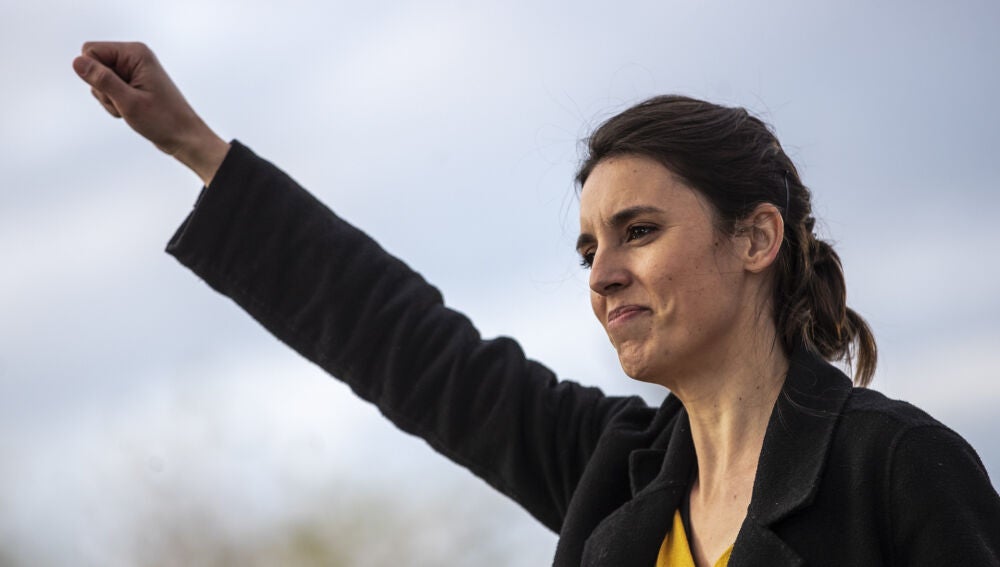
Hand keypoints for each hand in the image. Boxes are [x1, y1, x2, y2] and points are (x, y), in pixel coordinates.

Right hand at [73, 42, 229, 185]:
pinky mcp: (132, 83)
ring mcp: (133, 70)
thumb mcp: (128, 102)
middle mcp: (133, 57)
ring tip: (131, 109)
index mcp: (135, 52)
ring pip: (98, 81)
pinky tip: (132, 112)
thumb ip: (102, 80)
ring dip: (109, 100)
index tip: (114, 92)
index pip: (90, 50)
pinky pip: (108, 90)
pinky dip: (114, 104)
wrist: (184, 138)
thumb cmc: (163, 120)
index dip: (93, 74)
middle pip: (93, 66)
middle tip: (125, 103)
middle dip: (102, 89)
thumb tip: (77, 62)